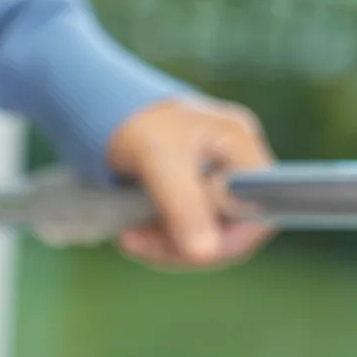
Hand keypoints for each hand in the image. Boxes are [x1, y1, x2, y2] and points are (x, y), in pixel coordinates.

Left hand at [105, 96, 275, 268]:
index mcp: (240, 144)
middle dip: (186, 246)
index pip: (261, 209)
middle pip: (233, 227)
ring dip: (166, 246)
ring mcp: (213, 176)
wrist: (95, 103)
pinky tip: (132, 234)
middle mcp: (234, 161)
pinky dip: (159, 238)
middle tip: (137, 243)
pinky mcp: (189, 189)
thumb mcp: (157, 161)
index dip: (231, 241)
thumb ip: (183, 204)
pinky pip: (185, 226)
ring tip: (128, 239)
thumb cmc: (133, 121)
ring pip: (206, 232)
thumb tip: (205, 253)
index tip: (187, 251)